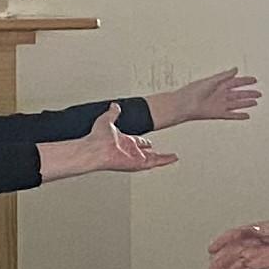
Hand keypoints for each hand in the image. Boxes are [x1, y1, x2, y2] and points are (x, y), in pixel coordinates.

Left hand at [46, 103, 174, 178]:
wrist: (95, 149)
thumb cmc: (97, 138)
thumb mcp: (106, 120)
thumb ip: (113, 113)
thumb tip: (114, 105)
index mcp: (122, 141)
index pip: (137, 142)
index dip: (144, 141)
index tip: (149, 142)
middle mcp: (129, 151)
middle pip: (146, 152)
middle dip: (155, 152)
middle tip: (164, 153)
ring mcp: (134, 158)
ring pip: (153, 159)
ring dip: (163, 158)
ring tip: (173, 157)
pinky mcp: (138, 163)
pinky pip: (154, 162)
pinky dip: (164, 161)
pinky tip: (172, 159)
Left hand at [165, 67, 260, 124]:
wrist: (185, 105)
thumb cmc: (192, 91)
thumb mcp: (211, 80)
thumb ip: (224, 76)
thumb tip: (235, 69)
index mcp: (218, 85)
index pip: (235, 82)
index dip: (245, 81)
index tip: (253, 80)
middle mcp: (220, 94)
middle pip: (238, 93)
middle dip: (248, 93)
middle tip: (258, 93)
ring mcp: (220, 104)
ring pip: (237, 104)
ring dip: (246, 103)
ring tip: (255, 102)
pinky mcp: (218, 113)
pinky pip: (231, 114)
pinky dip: (239, 115)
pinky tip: (246, 115)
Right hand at [205, 217, 268, 268]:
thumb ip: (264, 230)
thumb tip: (254, 231)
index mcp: (249, 232)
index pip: (231, 237)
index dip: (220, 243)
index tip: (211, 249)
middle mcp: (246, 244)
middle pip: (229, 253)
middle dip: (220, 262)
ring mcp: (250, 254)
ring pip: (234, 265)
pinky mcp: (255, 264)